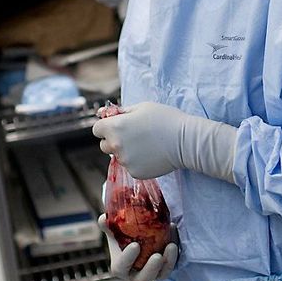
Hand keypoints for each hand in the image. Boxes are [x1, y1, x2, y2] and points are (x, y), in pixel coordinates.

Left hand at [91, 102, 237, 180]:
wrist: (185, 141)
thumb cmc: (165, 119)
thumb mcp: (141, 107)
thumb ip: (119, 112)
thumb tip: (101, 113)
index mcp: (114, 127)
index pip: (97, 129)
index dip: (106, 126)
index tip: (118, 126)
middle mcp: (116, 145)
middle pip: (105, 145)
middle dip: (114, 140)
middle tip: (133, 135)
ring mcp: (125, 161)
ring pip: (119, 156)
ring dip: (126, 151)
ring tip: (146, 144)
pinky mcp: (135, 172)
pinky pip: (130, 166)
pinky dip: (137, 162)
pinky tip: (151, 154)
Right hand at [98, 214, 177, 280]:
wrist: (140, 236)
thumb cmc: (124, 235)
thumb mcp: (115, 230)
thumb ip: (108, 224)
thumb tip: (104, 218)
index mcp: (120, 267)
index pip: (121, 267)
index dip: (128, 259)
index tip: (135, 245)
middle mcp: (136, 275)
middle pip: (144, 280)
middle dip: (151, 269)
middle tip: (157, 256)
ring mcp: (153, 274)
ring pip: (162, 275)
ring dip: (168, 262)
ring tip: (171, 245)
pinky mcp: (166, 269)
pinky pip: (172, 265)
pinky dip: (175, 254)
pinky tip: (174, 235)